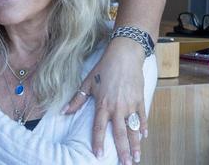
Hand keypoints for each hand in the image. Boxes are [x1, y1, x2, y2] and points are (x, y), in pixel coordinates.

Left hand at [63, 38, 145, 164]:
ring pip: (133, 129)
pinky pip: (142, 116)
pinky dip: (144, 127)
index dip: (98, 142)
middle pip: (119, 133)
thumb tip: (64, 112)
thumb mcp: (87, 83)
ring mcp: (130, 104)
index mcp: (103, 104)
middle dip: (122, 151)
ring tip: (136, 157)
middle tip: (125, 164)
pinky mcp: (140, 99)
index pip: (99, 128)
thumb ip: (77, 100)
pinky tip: (144, 137)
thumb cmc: (104, 68)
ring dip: (135, 144)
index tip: (98, 155)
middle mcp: (117, 107)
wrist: (124, 55)